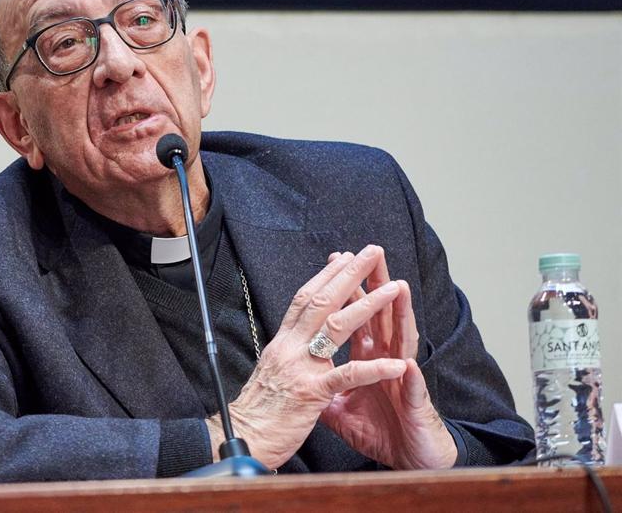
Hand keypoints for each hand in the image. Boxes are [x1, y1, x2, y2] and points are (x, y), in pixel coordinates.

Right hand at [207, 245, 407, 468]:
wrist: (242, 439)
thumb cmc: (257, 414)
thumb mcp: (270, 375)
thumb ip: (286, 358)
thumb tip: (294, 345)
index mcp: (282, 344)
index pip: (303, 300)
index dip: (324, 277)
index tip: (342, 258)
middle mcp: (289, 348)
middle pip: (321, 301)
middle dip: (348, 274)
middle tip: (370, 252)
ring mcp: (300, 368)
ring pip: (337, 327)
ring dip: (368, 305)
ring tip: (393, 288)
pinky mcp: (311, 393)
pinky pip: (347, 376)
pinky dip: (374, 369)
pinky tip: (396, 364)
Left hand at [318, 248, 456, 469]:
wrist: (411, 460)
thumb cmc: (383, 431)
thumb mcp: (342, 411)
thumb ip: (325, 390)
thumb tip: (299, 379)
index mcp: (368, 357)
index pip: (355, 316)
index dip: (345, 292)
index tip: (333, 262)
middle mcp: (387, 360)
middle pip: (381, 316)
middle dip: (375, 284)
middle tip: (369, 254)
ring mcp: (403, 379)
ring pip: (402, 341)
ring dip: (400, 316)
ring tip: (398, 289)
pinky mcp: (415, 405)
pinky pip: (411, 389)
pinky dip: (409, 376)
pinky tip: (407, 363)